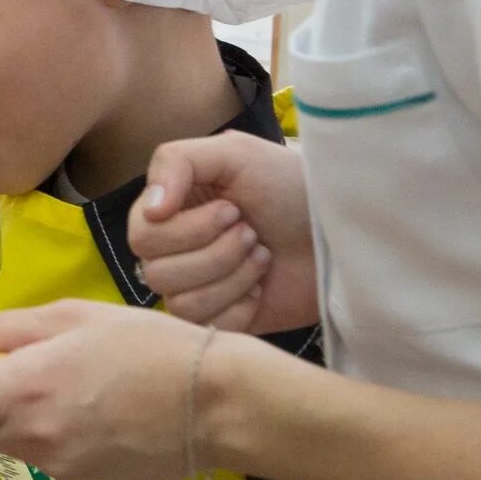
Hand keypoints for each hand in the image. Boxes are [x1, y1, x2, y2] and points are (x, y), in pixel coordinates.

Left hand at [0, 301, 271, 479]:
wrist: (218, 403)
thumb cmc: (147, 346)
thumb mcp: (71, 316)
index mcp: (23, 387)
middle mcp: (31, 435)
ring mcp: (56, 466)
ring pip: (0, 448)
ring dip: (5, 423)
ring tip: (55, 389)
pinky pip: (41, 459)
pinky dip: (45, 437)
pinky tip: (86, 412)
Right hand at [131, 133, 316, 332]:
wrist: (338, 228)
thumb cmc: (289, 185)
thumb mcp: (234, 153)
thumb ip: (176, 162)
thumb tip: (151, 211)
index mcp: (169, 211)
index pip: (142, 236)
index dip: (187, 229)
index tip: (232, 208)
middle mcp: (175, 251)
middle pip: (156, 272)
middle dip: (215, 252)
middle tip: (251, 232)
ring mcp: (198, 288)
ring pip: (182, 302)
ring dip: (232, 275)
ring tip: (262, 254)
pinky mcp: (223, 320)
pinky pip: (209, 327)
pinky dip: (241, 305)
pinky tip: (262, 286)